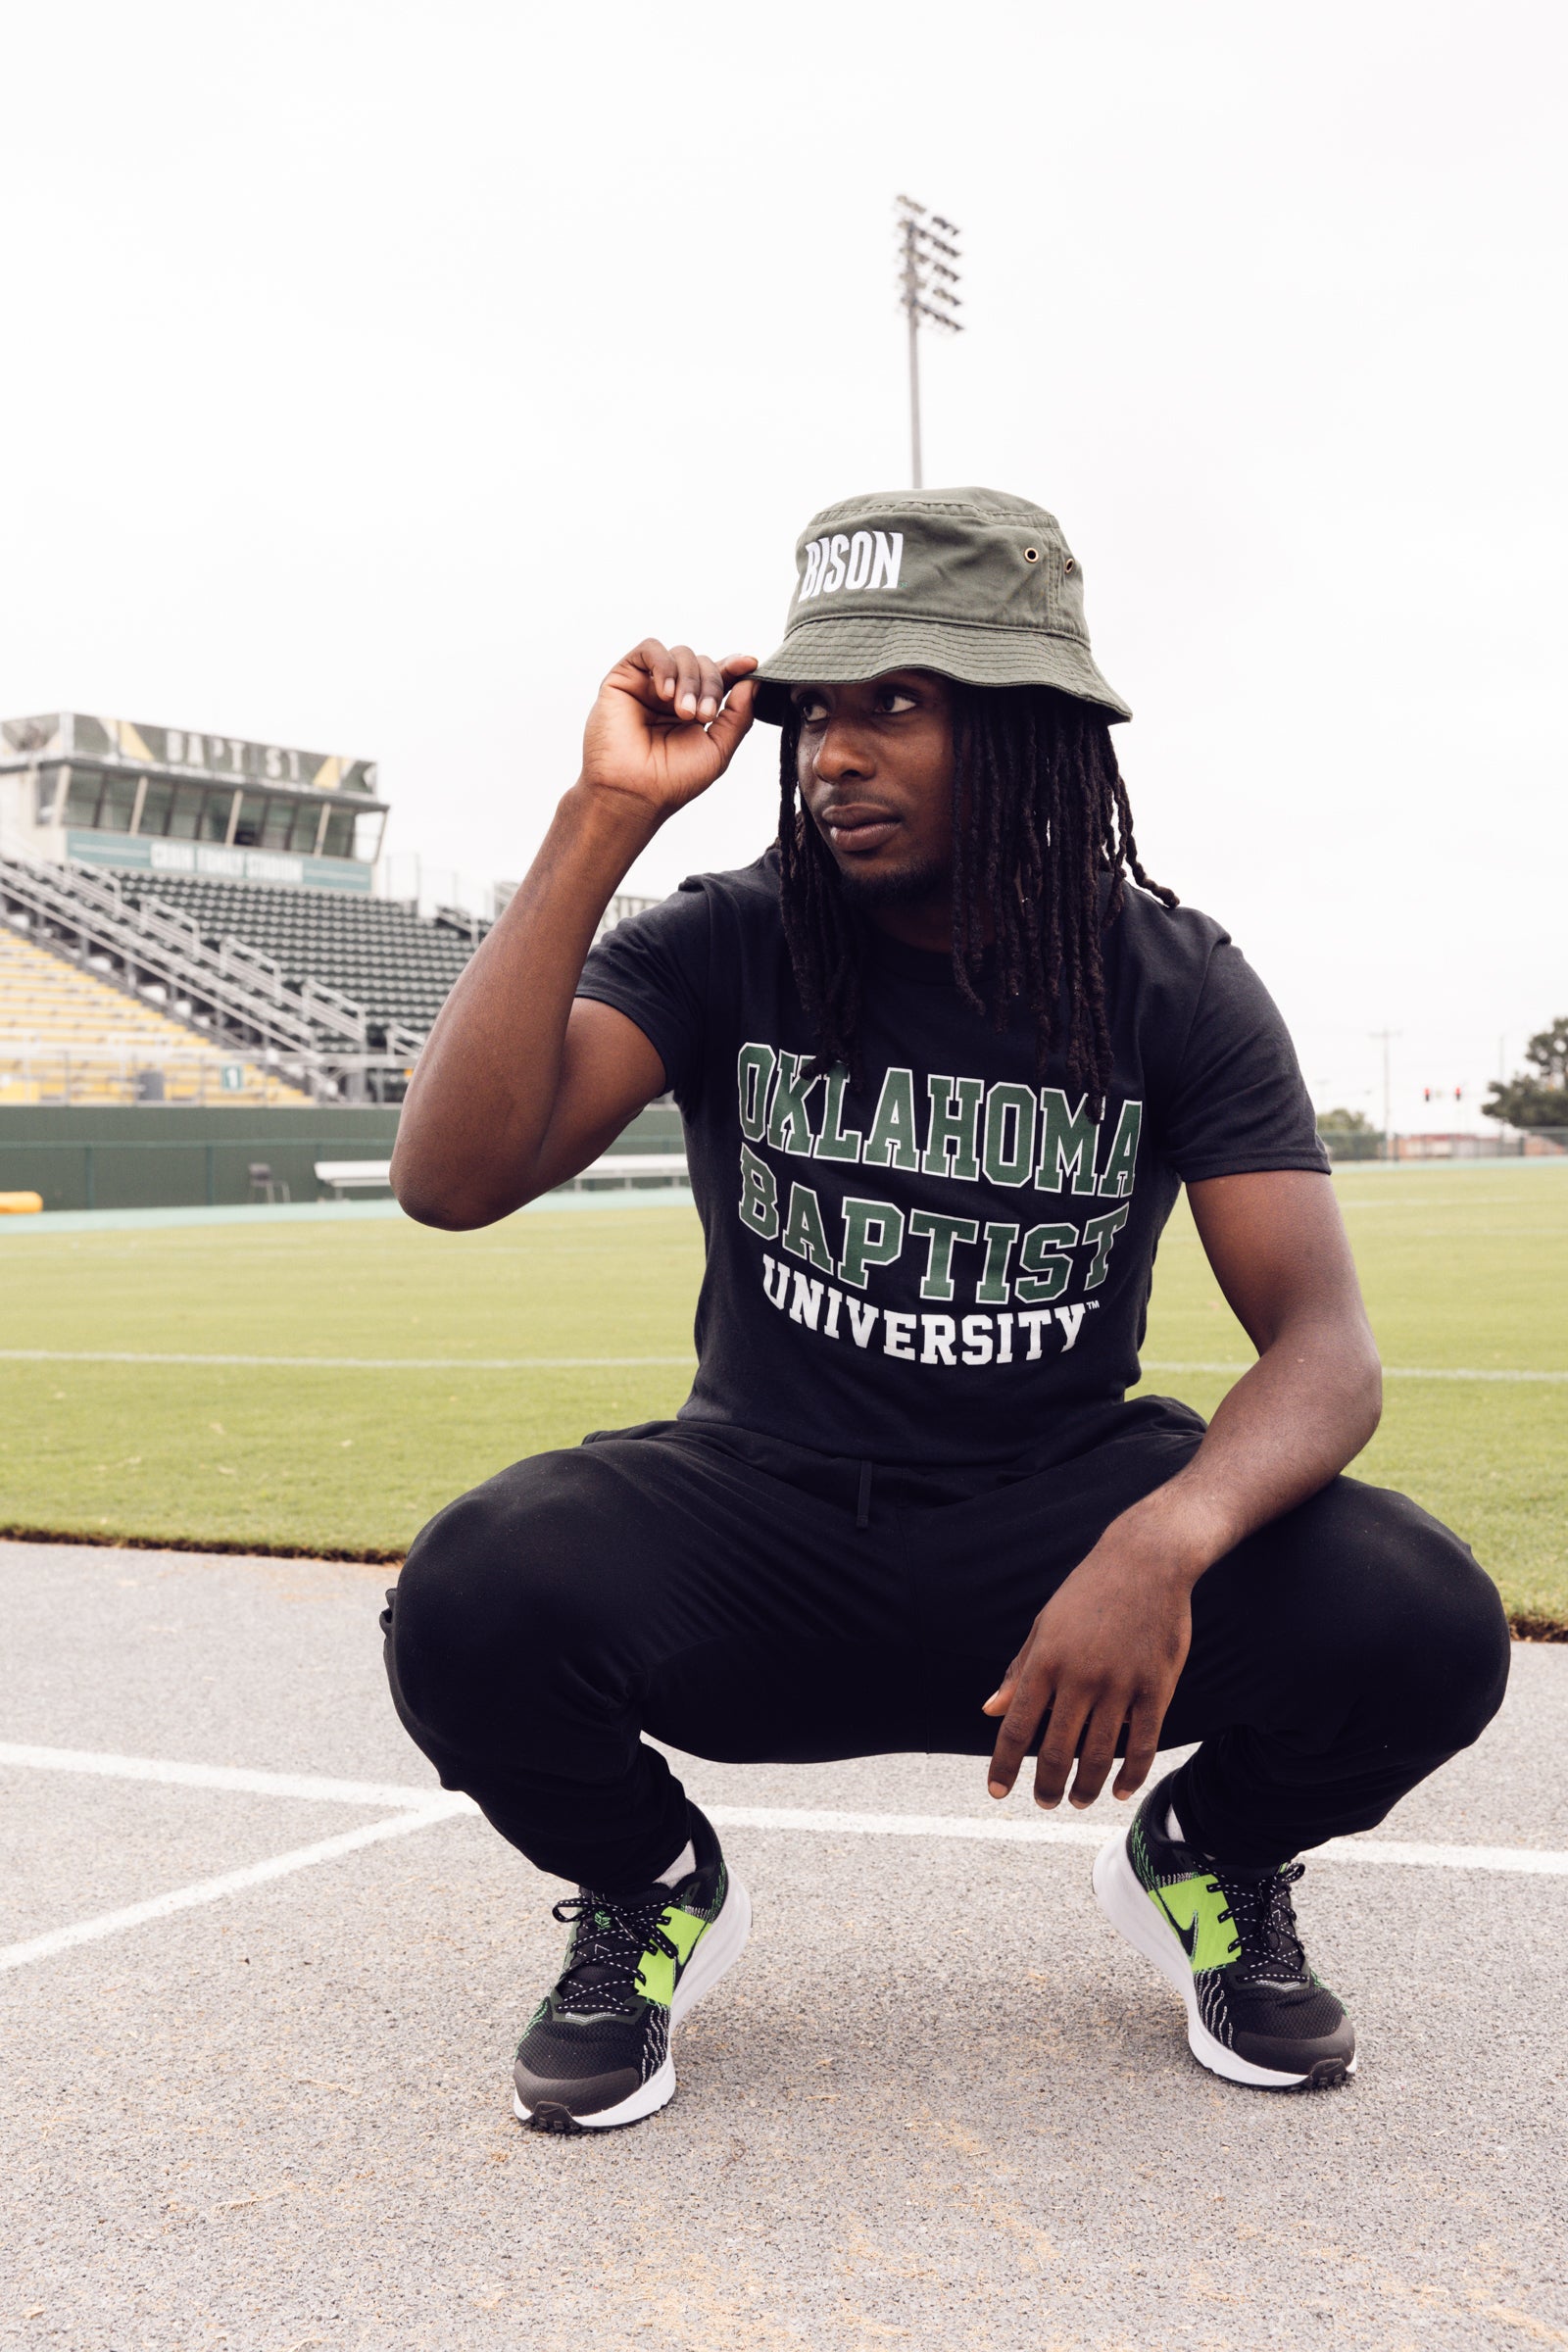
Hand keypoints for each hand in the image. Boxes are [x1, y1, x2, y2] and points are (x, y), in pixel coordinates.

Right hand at [580, 639, 757, 821]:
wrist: (632, 792)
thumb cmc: (671, 780)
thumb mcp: (718, 749)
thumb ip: (738, 715)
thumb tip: (753, 680)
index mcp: (694, 709)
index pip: (719, 676)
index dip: (735, 667)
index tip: (750, 664)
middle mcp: (672, 695)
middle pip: (703, 663)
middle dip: (710, 684)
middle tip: (703, 716)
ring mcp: (648, 685)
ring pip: (680, 654)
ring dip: (689, 680)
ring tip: (683, 712)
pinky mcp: (624, 678)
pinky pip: (649, 649)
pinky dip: (664, 665)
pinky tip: (664, 693)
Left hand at [980, 1523, 1195, 1809]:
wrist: (1146, 1561)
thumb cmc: (1088, 1593)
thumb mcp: (1045, 1626)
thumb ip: (1019, 1672)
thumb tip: (990, 1710)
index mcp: (1045, 1661)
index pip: (1016, 1727)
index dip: (1004, 1765)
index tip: (997, 1792)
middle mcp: (1079, 1678)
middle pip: (1056, 1751)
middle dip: (1047, 1786)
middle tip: (1044, 1803)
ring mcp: (1120, 1685)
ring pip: (1098, 1756)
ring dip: (1084, 1788)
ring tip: (1077, 1801)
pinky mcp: (1156, 1688)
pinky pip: (1142, 1745)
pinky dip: (1129, 1776)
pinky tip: (1120, 1791)